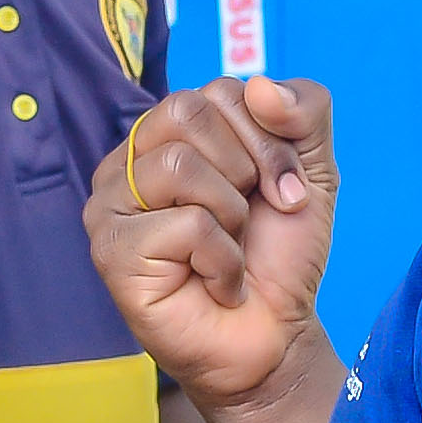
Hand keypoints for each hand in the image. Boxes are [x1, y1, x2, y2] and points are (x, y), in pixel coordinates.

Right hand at [90, 83, 335, 421]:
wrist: (275, 336)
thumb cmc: (278, 257)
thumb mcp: (311, 170)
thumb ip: (305, 111)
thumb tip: (260, 85)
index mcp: (168, 133)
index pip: (217, 91)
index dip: (267, 138)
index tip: (284, 191)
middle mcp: (128, 162)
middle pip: (187, 112)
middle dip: (247, 168)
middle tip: (255, 219)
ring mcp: (110, 206)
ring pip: (178, 164)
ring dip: (231, 217)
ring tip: (230, 251)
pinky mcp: (110, 252)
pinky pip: (182, 224)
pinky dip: (222, 260)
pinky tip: (216, 283)